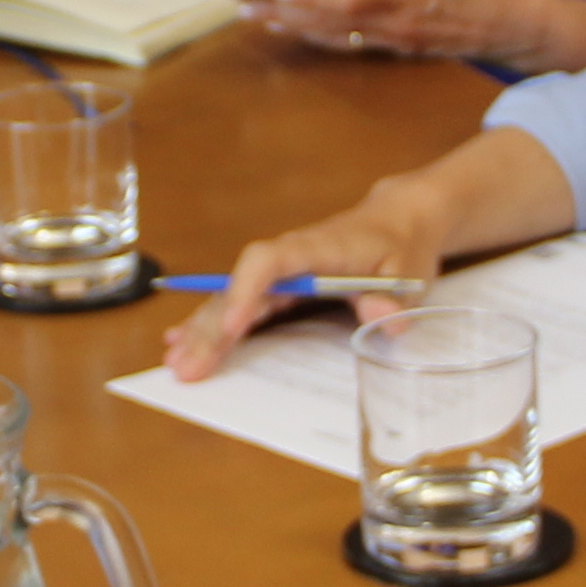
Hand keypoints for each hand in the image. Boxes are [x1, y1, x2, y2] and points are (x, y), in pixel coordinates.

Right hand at [163, 181, 463, 379]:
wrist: (398, 220)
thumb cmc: (401, 245)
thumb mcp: (409, 271)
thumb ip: (393, 297)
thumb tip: (381, 318)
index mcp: (317, 248)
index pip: (270, 261)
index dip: (247, 290)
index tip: (233, 325)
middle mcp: (289, 257)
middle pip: (239, 287)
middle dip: (212, 328)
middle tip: (187, 366)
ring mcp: (280, 272)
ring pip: (232, 298)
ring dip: (203, 330)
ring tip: (176, 363)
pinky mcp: (279, 285)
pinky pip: (239, 304)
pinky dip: (212, 324)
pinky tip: (182, 341)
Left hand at [245, 0, 585, 72]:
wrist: (520, 26)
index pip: (348, 0)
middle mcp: (394, 22)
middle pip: (328, 24)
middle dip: (284, 17)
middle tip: (242, 9)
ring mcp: (395, 39)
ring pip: (335, 37)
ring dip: (295, 29)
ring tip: (258, 20)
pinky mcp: (400, 46)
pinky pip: (351, 44)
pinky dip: (320, 37)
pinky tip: (300, 31)